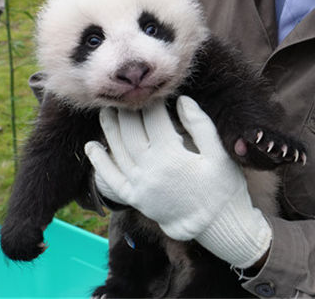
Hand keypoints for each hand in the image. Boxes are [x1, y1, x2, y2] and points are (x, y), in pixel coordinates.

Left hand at [85, 96, 271, 267]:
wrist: (217, 225)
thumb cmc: (223, 188)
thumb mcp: (219, 154)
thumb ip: (200, 125)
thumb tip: (182, 99)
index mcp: (171, 155)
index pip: (153, 118)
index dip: (152, 100)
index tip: (152, 89)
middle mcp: (149, 169)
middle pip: (130, 131)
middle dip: (126, 110)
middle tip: (123, 94)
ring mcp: (139, 185)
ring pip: (117, 150)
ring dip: (109, 129)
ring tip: (105, 110)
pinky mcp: (135, 199)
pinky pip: (111, 180)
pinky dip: (99, 163)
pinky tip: (92, 148)